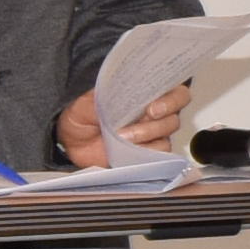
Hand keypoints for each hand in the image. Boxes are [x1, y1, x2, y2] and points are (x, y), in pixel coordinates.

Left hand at [57, 83, 191, 169]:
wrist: (73, 143)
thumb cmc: (81, 118)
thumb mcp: (85, 103)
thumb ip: (101, 99)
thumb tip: (115, 97)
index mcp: (145, 95)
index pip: (176, 93)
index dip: (172, 100)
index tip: (152, 108)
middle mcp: (154, 114)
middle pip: (174, 117)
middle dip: (157, 122)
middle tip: (140, 123)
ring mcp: (152, 135)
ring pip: (165, 137)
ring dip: (146, 137)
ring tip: (122, 138)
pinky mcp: (147, 153)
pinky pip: (158, 155)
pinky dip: (143, 153)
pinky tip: (127, 150)